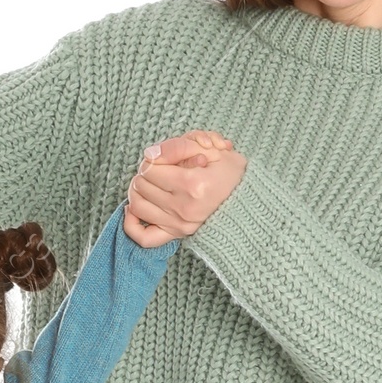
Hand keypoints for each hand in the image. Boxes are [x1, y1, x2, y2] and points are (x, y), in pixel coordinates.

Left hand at [124, 130, 245, 245]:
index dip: (155, 156)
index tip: (166, 155)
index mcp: (193, 184)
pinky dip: (132, 223)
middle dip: (147, 171)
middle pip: (141, 184)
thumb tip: (152, 153)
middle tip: (160, 168)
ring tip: (150, 183)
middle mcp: (182, 207)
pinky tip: (134, 209)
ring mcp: (178, 224)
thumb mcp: (214, 150)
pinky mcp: (176, 234)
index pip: (151, 166)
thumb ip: (181, 145)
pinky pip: (143, 237)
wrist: (250, 204)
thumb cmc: (235, 176)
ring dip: (138, 191)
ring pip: (136, 205)